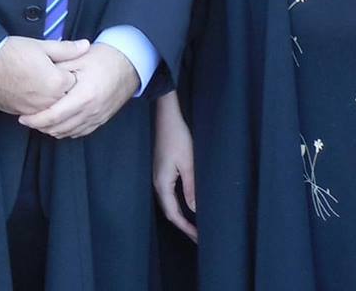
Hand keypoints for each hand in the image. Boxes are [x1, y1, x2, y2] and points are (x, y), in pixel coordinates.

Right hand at [0, 36, 91, 115]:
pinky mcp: (21, 113)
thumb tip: (86, 46)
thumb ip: (66, 49)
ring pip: (53, 109)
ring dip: (53, 100)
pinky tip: (34, 94)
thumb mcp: (41, 46)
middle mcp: (49, 101)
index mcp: (57, 83)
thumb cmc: (11, 52)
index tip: (65, 66)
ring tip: (44, 85)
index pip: (75, 81)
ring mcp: (34, 110)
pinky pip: (38, 114)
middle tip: (55, 76)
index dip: (70, 72)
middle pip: (66, 98)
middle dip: (65, 89)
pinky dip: (40, 107)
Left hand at [19, 43, 138, 138]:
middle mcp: (91, 111)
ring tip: (39, 120)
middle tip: (27, 119)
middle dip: (40, 126)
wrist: (128, 63)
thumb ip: (57, 70)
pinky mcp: (101, 120)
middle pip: (59, 129)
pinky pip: (79, 132)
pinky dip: (65, 131)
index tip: (22, 117)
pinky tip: (57, 124)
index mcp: (84, 96)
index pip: (54, 116)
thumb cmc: (102, 58)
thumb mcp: (77, 59)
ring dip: (51, 130)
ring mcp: (98, 118)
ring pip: (68, 133)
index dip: (35, 119)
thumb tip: (36, 80)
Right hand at [152, 92, 197, 241]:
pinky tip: (187, 206)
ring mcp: (158, 177)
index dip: (185, 227)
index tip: (198, 237)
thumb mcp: (188, 163)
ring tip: (194, 225)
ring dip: (181, 216)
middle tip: (198, 236)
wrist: (166, 118)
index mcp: (162, 184)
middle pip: (169, 211)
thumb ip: (191, 188)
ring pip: (169, 203)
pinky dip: (178, 205)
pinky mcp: (161, 172)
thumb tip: (195, 210)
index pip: (173, 214)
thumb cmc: (177, 138)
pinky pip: (169, 194)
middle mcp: (157, 183)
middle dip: (183, 225)